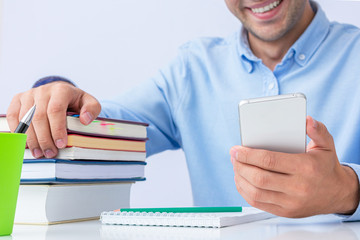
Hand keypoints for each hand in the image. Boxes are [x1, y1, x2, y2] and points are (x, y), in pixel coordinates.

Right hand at [7, 81, 100, 157]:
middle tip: (50, 153)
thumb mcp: (89, 103)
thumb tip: (85, 120)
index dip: (57, 129)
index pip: (56, 110)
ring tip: (40, 152)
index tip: (61, 144)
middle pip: (39, 117)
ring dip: (31, 139)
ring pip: (25, 118)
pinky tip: (26, 144)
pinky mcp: (18, 99)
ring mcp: (29, 94)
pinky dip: (18, 131)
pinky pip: (13, 116)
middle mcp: (43, 90)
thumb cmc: (75, 101)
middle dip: (44, 138)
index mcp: (61, 90)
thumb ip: (92, 109)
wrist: (61, 92)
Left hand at [230, 116, 359, 217]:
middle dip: (240, 165)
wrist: (338, 194)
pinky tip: (241, 181)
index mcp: (305, 168)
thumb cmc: (326, 167)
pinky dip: (245, 192)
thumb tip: (306, 120)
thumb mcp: (327, 145)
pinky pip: (258, 203)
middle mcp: (298, 188)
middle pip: (259, 178)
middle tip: (234, 156)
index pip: (269, 161)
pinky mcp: (285, 212)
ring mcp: (291, 203)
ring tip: (236, 166)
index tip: (236, 149)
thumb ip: (317, 130)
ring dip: (240, 178)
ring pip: (256, 192)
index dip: (248, 155)